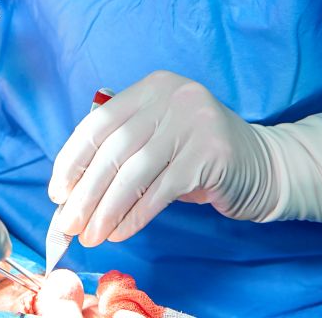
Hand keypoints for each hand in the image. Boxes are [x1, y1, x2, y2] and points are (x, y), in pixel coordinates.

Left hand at [48, 71, 274, 245]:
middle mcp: (172, 97)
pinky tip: (120, 232)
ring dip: (107, 209)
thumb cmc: (197, 157)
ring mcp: (194, 124)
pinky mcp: (212, 156)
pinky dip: (136, 215)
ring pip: (134, 173)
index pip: (98, 124)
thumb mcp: (157, 138)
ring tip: (91, 234)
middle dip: (85, 191)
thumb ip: (121, 149)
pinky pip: (161, 191)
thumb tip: (69, 189)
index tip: (57, 192)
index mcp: (151, 88)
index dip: (72, 159)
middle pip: (113, 150)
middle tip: (68, 224)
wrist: (265, 168)